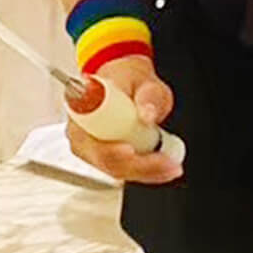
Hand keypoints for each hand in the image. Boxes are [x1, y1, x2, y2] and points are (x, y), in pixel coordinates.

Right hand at [67, 55, 181, 184]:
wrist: (126, 81)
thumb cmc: (130, 80)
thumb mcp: (145, 82)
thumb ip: (148, 96)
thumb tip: (146, 114)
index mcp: (84, 106)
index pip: (89, 136)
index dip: (108, 148)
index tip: (130, 150)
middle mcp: (81, 130)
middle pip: (103, 159)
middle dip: (137, 165)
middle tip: (166, 162)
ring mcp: (89, 146)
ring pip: (114, 169)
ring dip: (145, 172)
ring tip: (171, 166)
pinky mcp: (101, 156)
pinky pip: (120, 169)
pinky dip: (143, 172)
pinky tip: (162, 169)